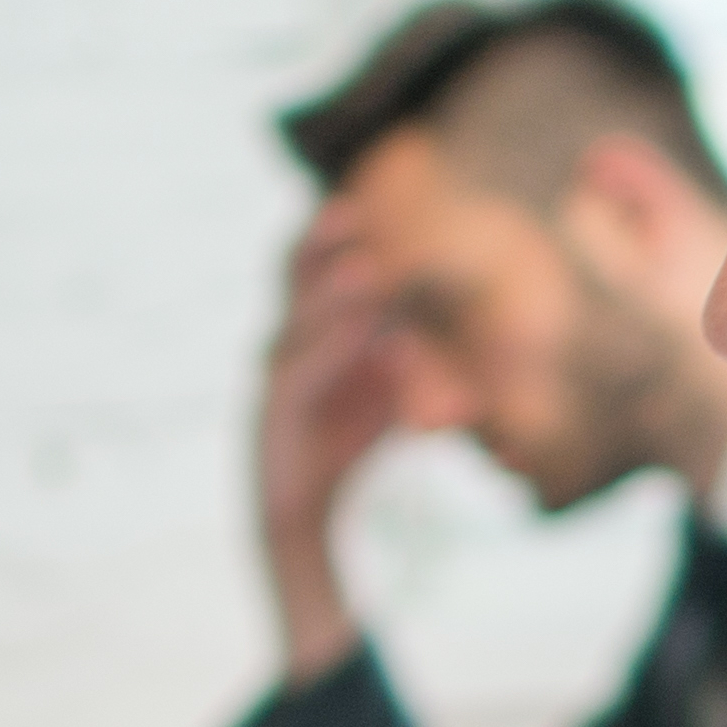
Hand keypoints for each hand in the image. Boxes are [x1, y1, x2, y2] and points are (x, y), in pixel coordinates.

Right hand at [254, 205, 412, 674]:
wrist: (306, 532)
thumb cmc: (348, 452)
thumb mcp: (392, 394)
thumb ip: (415, 358)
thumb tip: (455, 322)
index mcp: (307, 334)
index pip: (314, 272)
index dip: (332, 234)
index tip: (365, 194)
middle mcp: (281, 351)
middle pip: (290, 286)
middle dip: (317, 245)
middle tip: (353, 207)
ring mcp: (271, 387)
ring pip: (292, 328)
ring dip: (328, 296)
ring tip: (365, 265)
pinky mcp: (271, 426)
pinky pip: (294, 381)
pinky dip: (326, 355)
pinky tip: (360, 338)